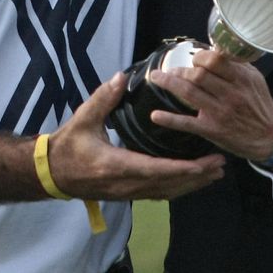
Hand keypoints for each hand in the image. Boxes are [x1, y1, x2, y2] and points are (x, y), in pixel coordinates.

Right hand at [47, 73, 224, 199]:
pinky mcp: (127, 194)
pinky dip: (178, 188)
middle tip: (220, 165)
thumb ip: (103, 99)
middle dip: (197, 176)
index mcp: (116, 165)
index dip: (183, 168)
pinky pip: (159, 194)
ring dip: (191, 185)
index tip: (205, 163)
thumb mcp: (83, 119)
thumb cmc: (67, 146)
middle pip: (168, 185)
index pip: (156, 170)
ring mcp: (127, 193)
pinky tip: (191, 182)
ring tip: (214, 174)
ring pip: (166, 193)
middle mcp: (126, 184)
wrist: (51, 174)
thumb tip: (121, 77)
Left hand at [147, 49, 272, 161]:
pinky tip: (155, 116)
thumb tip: (214, 49)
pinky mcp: (212, 130)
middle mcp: (230, 94)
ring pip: (189, 94)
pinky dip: (170, 120)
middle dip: (182, 70)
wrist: (269, 136)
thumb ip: (236, 64)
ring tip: (156, 77)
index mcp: (241, 79)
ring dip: (169, 84)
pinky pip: (188, 123)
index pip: (215, 60)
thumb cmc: (258, 104)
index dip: (200, 57)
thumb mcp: (255, 79)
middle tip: (173, 70)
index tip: (195, 59)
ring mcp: (220, 112)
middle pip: (199, 75)